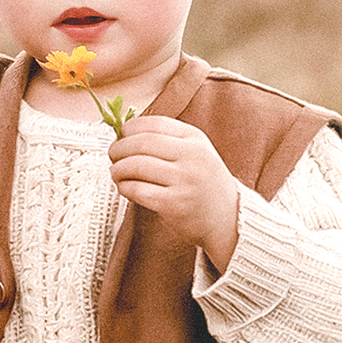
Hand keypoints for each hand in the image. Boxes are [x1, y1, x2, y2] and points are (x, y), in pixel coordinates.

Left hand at [107, 117, 241, 270]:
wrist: (228, 218)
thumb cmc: (205, 184)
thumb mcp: (197, 153)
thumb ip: (168, 141)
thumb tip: (125, 134)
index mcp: (196, 139)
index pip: (154, 124)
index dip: (130, 128)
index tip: (121, 135)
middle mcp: (192, 156)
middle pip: (142, 143)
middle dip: (119, 148)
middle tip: (113, 155)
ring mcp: (184, 180)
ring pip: (136, 166)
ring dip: (118, 169)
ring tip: (116, 173)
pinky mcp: (175, 204)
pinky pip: (138, 190)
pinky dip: (125, 188)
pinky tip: (125, 188)